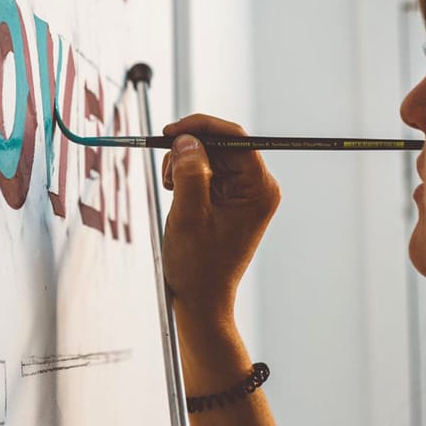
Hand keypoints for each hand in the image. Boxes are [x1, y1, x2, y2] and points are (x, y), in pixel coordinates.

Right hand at [161, 114, 280, 319]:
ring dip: (184, 162)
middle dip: (189, 149)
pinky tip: (175, 190)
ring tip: (169, 186)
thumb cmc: (198, 266)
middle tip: (166, 169)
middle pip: (222, 143)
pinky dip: (185, 173)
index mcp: (259, 190)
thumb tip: (187, 140)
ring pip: (210, 154)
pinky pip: (206, 169)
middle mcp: (257, 187)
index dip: (203, 127)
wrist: (200, 298)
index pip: (236, 138)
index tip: (170, 132)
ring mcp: (243, 192)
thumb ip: (189, 174)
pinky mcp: (228, 197)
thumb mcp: (189, 217)